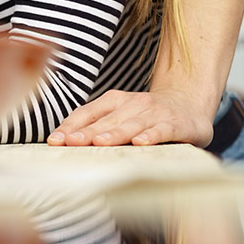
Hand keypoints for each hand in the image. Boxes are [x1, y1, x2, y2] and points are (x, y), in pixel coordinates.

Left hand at [47, 89, 214, 147]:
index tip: (55, 140)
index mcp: (114, 101)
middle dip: (87, 132)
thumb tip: (62, 141)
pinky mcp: (176, 123)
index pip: (88, 113)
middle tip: (71, 142)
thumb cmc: (146, 116)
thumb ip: (96, 126)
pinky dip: (152, 135)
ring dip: (115, 133)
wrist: (188, 103)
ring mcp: (155, 112)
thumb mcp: (119, 116)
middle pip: (106, 121)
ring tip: (100, 142)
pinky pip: (162, 129)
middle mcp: (133, 104)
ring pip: (132, 124)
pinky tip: (141, 142)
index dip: (71, 126)